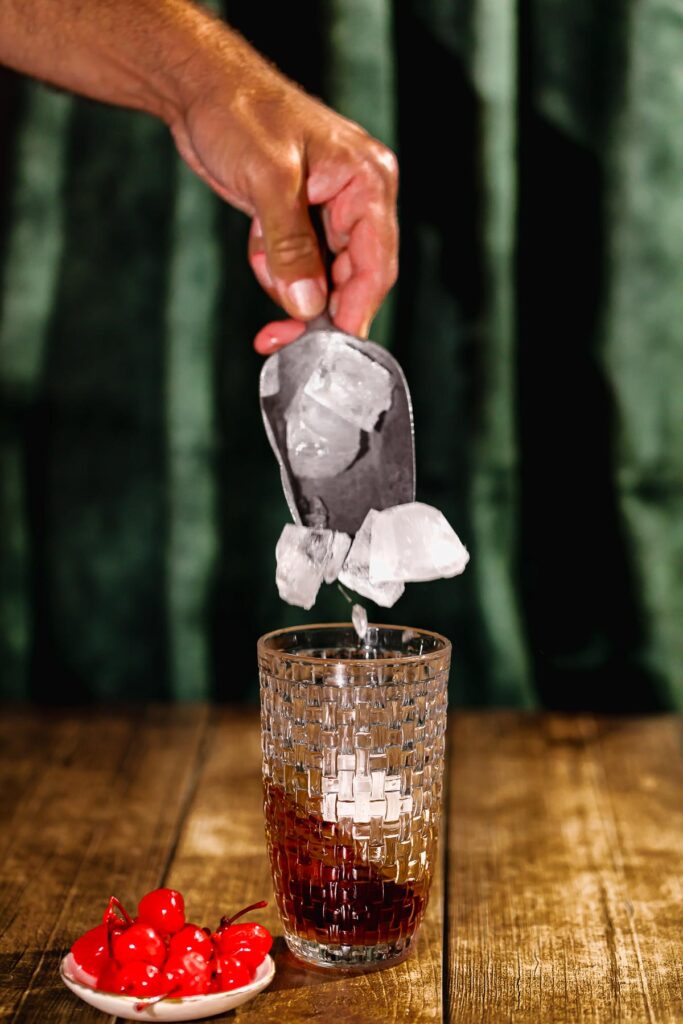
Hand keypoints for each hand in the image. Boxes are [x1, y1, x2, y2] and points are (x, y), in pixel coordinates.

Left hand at [169, 38, 398, 353]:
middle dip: (312, 303)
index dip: (356, 309)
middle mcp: (356, 198)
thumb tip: (309, 303)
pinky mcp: (301, 219)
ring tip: (258, 245)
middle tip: (278, 333)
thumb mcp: (269, 181)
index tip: (332, 345)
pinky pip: (296, 265)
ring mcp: (329, 210)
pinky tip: (256, 240)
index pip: (377, 263)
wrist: (200, 90)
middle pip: (351, 278)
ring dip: (284, 280)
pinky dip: (272, 265)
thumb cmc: (240, 112)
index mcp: (367, 181)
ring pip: (320, 277)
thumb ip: (292, 248)